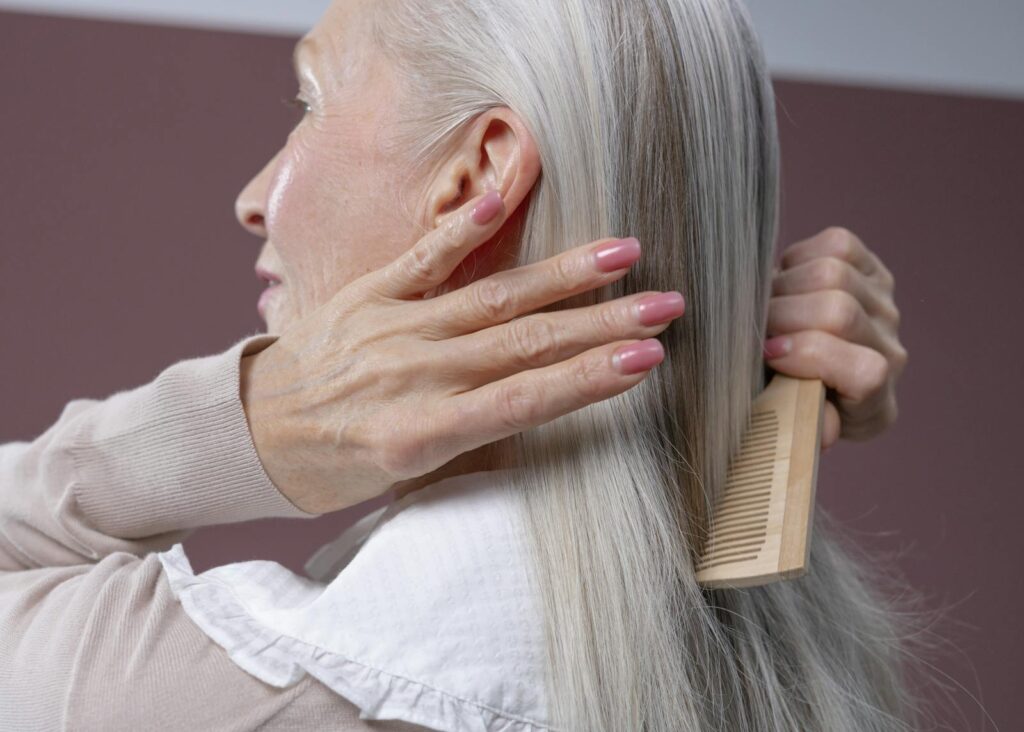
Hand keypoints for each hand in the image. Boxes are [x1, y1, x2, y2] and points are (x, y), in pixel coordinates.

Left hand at [239, 191, 685, 513]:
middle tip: (666, 305)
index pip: (524, 400)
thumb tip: (536, 397)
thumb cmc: (335, 467)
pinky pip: (420, 258)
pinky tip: (503, 200)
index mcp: (422, 433)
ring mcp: (390, 327)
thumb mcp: (404, 475)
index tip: (647, 360)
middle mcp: (412, 375)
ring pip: (490, 297)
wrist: (251, 434)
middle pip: (523, 343)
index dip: (589, 379)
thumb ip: (468, 433)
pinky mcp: (366, 294)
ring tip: (622, 252)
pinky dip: (463, 230)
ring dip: (561, 275)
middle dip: (601, 323)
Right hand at [763, 227, 907, 451]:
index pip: (864, 372)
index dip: (812, 356)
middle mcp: (890, 350)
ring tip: (765, 307)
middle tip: (755, 328)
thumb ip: (802, 425)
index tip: (769, 356)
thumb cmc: (789, 399)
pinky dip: (798, 260)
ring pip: (833, 273)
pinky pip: (836, 245)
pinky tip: (784, 284)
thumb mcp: (790, 423)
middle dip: (782, 316)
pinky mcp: (871, 269)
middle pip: (839, 312)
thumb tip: (820, 434)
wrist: (804, 370)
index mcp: (874, 401)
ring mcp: (884, 306)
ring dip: (783, 287)